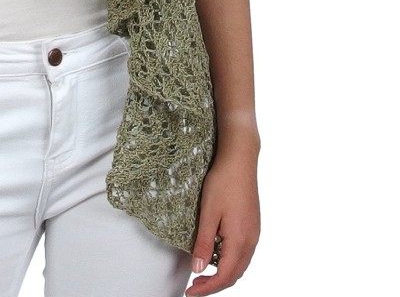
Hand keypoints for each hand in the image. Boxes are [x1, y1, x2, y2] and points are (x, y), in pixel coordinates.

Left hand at [185, 152, 260, 295]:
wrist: (240, 161)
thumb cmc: (223, 183)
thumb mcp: (208, 213)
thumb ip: (204, 243)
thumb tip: (198, 269)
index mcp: (240, 240)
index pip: (225, 275)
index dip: (208, 288)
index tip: (190, 293)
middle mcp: (251, 241)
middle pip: (234, 274)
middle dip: (215, 284)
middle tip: (194, 286)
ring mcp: (254, 234)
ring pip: (240, 264)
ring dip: (222, 274)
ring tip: (202, 274)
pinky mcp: (252, 226)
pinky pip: (242, 253)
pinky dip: (229, 261)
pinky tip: (216, 255)